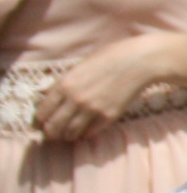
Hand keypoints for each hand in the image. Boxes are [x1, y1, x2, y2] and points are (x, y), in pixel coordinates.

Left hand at [34, 38, 186, 142]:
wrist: (141, 61)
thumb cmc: (111, 56)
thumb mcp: (81, 65)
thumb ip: (65, 82)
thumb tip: (51, 95)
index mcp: (65, 84)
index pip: (42, 112)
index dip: (39, 120)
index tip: (41, 122)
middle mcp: (75, 100)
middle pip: (53, 127)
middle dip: (50, 132)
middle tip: (51, 133)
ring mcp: (92, 110)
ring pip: (70, 133)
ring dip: (66, 136)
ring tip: (67, 134)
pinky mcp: (108, 116)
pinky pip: (90, 133)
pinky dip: (84, 134)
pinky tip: (85, 131)